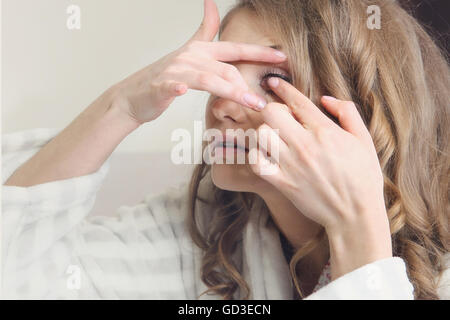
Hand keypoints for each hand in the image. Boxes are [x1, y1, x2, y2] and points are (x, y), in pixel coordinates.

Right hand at [108, 0, 285, 124]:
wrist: (134, 95)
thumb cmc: (165, 77)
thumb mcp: (188, 50)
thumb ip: (204, 30)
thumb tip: (211, 3)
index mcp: (201, 51)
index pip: (235, 50)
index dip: (259, 52)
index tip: (282, 57)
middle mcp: (191, 57)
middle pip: (225, 68)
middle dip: (247, 84)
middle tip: (263, 102)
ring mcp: (175, 71)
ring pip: (208, 78)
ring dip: (230, 91)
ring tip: (249, 103)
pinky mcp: (161, 85)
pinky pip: (171, 85)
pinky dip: (177, 86)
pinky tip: (183, 90)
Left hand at [250, 77, 391, 278]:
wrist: (355, 214)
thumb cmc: (363, 176)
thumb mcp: (364, 139)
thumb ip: (347, 112)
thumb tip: (325, 98)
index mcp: (325, 131)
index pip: (296, 101)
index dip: (281, 87)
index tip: (273, 82)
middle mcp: (304, 145)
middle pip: (271, 113)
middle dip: (272, 109)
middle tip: (279, 117)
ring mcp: (290, 164)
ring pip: (261, 135)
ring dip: (264, 132)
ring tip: (274, 137)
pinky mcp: (281, 182)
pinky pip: (256, 161)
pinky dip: (257, 156)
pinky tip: (266, 156)